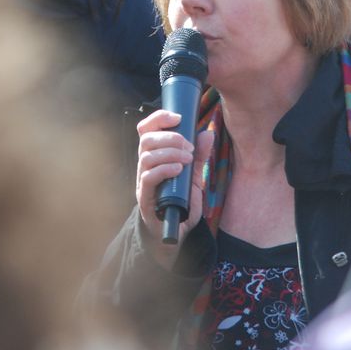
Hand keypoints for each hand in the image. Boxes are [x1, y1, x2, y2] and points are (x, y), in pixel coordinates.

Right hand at [136, 109, 213, 266]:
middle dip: (171, 137)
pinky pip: (148, 177)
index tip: (178, 117)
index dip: (158, 118)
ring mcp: (142, 181)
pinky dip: (164, 169)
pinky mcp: (145, 198)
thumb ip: (200, 155)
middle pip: (146, 139)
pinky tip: (178, 170)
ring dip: (170, 152)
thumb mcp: (194, 175)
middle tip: (189, 147)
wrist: (175, 233)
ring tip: (187, 159)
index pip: (146, 129)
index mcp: (153, 156)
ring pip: (146, 156)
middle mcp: (144, 166)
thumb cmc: (180, 201)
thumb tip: (208, 134)